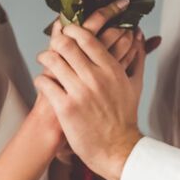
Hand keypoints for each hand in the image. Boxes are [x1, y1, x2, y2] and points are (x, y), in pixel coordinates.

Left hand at [35, 18, 149, 179]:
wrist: (118, 149)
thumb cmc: (125, 117)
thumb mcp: (134, 84)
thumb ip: (136, 56)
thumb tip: (138, 34)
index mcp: (111, 69)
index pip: (86, 38)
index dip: (72, 30)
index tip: (67, 32)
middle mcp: (95, 77)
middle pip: (66, 45)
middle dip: (55, 43)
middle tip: (52, 47)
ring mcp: (79, 92)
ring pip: (52, 61)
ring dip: (45, 58)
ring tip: (44, 61)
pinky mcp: (65, 108)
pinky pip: (45, 83)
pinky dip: (41, 80)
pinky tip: (44, 82)